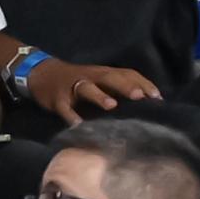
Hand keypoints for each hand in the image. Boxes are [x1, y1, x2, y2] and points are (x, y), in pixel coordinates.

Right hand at [26, 57, 160, 125]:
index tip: (158, 97)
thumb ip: (120, 88)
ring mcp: (72, 88)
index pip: (126, 73)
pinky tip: (78, 126)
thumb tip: (151, 103)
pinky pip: (65, 108)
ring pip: (86, 88)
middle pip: (109, 78)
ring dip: (99, 96)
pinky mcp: (57, 99)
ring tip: (111, 106)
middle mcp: (90, 77)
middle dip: (125, 86)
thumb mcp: (99, 79)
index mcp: (103, 73)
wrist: (41, 73)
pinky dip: (71, 116)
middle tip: (140, 97)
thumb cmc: (78, 80)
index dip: (142, 83)